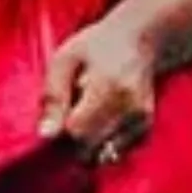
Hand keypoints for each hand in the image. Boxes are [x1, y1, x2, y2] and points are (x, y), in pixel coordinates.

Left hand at [38, 16, 161, 169]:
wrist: (138, 40)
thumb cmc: (95, 47)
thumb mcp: (65, 60)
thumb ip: (53, 97)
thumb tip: (46, 135)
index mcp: (108, 87)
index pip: (77, 131)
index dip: (59, 131)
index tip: (56, 116)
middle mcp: (130, 108)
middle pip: (90, 146)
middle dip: (70, 141)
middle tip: (68, 115)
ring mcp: (141, 120)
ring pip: (103, 153)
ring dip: (86, 144)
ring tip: (84, 115)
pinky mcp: (145, 128)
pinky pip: (116, 151)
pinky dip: (102, 144)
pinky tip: (99, 121)